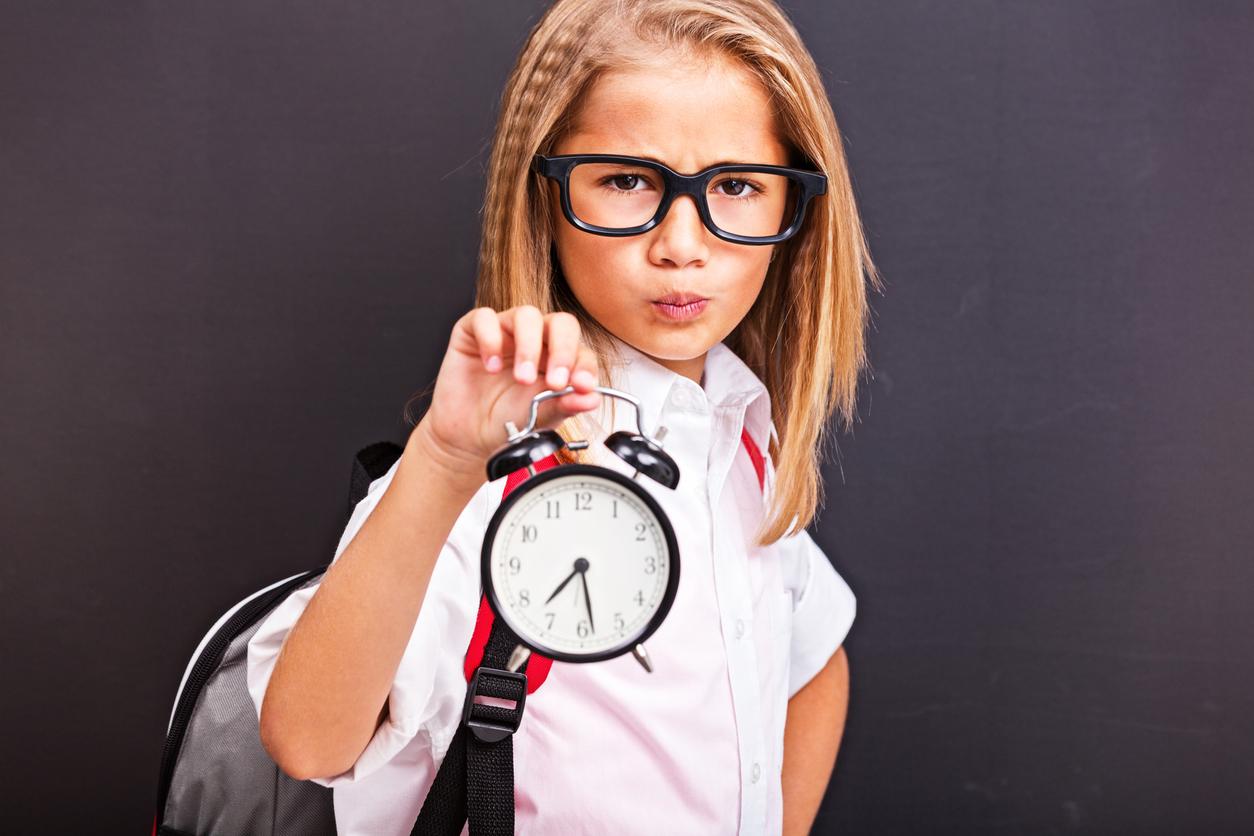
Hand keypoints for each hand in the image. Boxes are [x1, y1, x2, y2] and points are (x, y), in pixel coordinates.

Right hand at [410, 305, 601, 485]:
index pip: (580, 349)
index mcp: (558, 359)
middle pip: (560, 323)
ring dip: (529, 347)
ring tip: (523, 379)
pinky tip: (491, 367)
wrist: (468, 437)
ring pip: (526, 315)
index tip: (582, 386)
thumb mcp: (540, 418)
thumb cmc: (506, 422)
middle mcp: (535, 340)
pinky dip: (490, 339)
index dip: (584, 365)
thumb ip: (565, 405)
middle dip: (563, 350)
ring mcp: (505, 332)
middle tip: (555, 382)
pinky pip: (484, 317)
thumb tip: (592, 399)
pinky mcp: (473, 331)